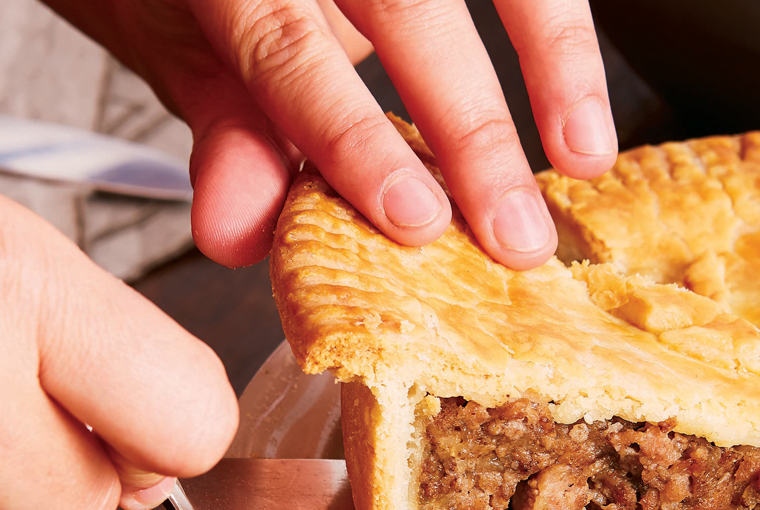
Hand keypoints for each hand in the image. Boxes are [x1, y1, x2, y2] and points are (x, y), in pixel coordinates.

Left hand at [49, 0, 616, 269]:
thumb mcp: (174, 45)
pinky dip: (556, 13)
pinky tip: (582, 75)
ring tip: (585, 153)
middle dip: (473, 131)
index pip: (289, 56)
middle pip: (408, 10)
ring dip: (553, 57)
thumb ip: (224, 129)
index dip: (355, 141)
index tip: (417, 221)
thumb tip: (240, 235)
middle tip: (516, 237)